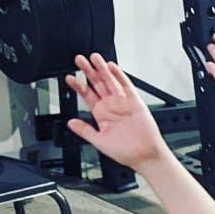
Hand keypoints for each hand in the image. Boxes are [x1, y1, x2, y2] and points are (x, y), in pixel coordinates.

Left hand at [65, 55, 167, 171]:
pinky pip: (126, 86)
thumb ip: (85, 131)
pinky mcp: (135, 102)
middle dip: (88, 72)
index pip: (87, 95)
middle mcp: (111, 106)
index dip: (78, 86)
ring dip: (102, 70)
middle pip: (97, 84)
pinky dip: (120, 76)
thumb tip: (71, 123)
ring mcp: (123, 103)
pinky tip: (112, 67)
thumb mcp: (100, 142)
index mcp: (102, 115)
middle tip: (79, 60)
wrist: (145, 155)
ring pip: (110, 82)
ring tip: (94, 58)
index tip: (69, 78)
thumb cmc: (126, 152)